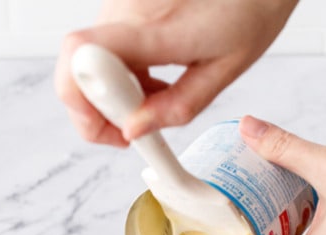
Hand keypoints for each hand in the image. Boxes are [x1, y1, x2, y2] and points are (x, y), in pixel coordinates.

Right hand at [54, 0, 298, 145]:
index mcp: (153, 27)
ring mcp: (120, 6)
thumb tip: (134, 131)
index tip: (115, 130)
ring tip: (153, 100)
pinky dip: (119, 77)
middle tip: (132, 129)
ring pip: (87, 64)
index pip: (80, 57)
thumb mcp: (224, 70)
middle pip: (75, 70)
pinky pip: (103, 52)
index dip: (81, 102)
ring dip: (110, 95)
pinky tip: (151, 81)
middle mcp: (124, 10)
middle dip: (95, 112)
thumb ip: (178, 105)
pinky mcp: (123, 8)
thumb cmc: (250, 9)